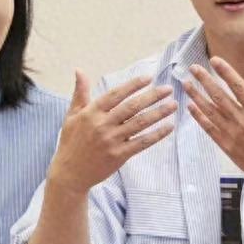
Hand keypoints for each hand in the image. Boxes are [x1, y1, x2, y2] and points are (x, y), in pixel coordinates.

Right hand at [50, 69, 176, 193]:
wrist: (69, 173)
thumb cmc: (71, 141)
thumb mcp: (72, 115)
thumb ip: (80, 93)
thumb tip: (79, 70)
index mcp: (92, 112)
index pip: (116, 94)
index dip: (133, 85)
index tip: (149, 77)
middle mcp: (102, 125)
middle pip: (132, 107)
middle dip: (152, 96)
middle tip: (168, 89)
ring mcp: (111, 141)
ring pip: (140, 123)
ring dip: (159, 113)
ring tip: (173, 104)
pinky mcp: (119, 155)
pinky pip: (142, 142)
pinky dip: (157, 134)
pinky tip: (169, 127)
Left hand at [183, 56, 243, 192]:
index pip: (238, 86)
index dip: (225, 72)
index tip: (214, 60)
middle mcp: (243, 121)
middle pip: (219, 96)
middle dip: (205, 80)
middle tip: (193, 68)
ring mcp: (233, 134)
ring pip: (210, 111)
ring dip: (196, 96)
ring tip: (186, 84)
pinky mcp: (227, 146)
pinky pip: (209, 129)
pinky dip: (199, 117)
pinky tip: (190, 107)